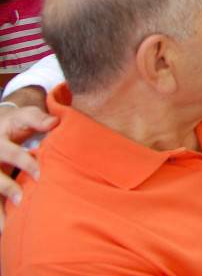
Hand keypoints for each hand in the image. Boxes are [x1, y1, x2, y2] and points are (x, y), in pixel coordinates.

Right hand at [0, 105, 57, 228]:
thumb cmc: (17, 123)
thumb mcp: (26, 115)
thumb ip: (39, 119)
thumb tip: (54, 122)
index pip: (10, 152)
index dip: (24, 162)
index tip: (39, 174)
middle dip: (6, 187)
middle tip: (22, 200)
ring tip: (5, 228)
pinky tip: (4, 230)